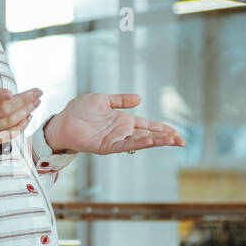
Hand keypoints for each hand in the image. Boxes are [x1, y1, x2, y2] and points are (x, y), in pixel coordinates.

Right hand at [0, 64, 41, 151]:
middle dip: (23, 101)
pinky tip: (27, 118)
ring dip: (25, 112)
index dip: (0, 96)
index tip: (12, 91)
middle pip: (3, 110)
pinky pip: (6, 136)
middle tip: (38, 92)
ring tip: (36, 102)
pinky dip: (19, 128)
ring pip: (7, 122)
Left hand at [43, 93, 185, 155]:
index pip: (147, 125)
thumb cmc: (79, 111)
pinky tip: (149, 141)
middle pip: (148, 134)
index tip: (176, 132)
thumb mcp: (103, 100)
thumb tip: (139, 99)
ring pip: (140, 141)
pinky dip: (136, 143)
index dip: (162, 128)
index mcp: (122, 121)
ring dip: (156, 141)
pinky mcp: (106, 146)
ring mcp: (115, 139)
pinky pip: (124, 145)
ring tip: (172, 141)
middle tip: (182, 141)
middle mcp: (121, 131)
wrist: (62, 121)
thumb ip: (121, 100)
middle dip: (165, 138)